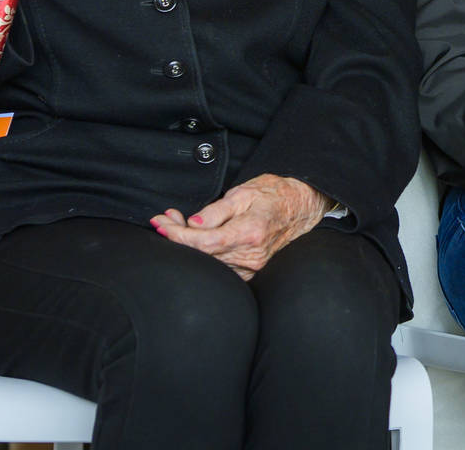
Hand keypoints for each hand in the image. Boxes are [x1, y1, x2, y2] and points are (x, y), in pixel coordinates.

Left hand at [151, 174, 328, 278]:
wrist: (302, 206)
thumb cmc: (275, 195)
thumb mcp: (244, 192)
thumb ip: (216, 210)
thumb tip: (192, 224)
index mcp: (249, 233)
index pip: (204, 242)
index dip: (178, 235)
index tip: (162, 223)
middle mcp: (251, 255)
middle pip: (202, 254)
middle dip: (177, 237)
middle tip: (165, 219)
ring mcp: (252, 266)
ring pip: (208, 263)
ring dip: (189, 246)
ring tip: (177, 225)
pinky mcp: (251, 270)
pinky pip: (219, 267)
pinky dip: (204, 255)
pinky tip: (196, 241)